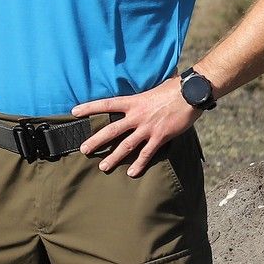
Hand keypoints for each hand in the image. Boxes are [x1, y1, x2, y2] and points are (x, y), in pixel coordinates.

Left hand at [72, 76, 200, 177]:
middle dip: (96, 141)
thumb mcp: (149, 90)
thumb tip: (132, 99)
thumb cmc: (171, 89)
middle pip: (111, 130)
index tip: (74, 112)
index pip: (105, 104)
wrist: (190, 93)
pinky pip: (147, 153)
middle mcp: (136, 116)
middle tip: (83, 149)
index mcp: (132, 102)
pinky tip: (132, 173)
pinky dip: (139, 164)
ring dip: (114, 157)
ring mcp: (148, 127)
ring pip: (126, 145)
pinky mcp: (160, 137)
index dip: (89, 108)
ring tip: (103, 167)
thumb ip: (138, 99)